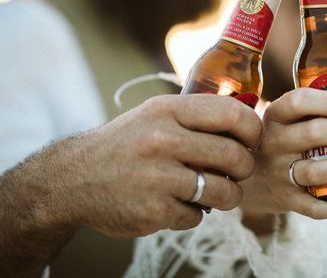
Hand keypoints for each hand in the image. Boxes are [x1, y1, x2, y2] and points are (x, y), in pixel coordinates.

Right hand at [49, 94, 261, 236]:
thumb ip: (197, 114)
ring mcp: (158, 178)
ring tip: (217, 191)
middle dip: (245, 167)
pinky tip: (178, 203)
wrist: (72, 179)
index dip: (253, 130)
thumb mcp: (156, 114)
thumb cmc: (127, 143)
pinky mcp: (153, 211)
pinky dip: (194, 214)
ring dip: (228, 195)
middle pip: (235, 156)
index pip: (233, 114)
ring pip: (224, 191)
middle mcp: (163, 140)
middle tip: (238, 171)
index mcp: (168, 111)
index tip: (251, 140)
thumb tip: (249, 115)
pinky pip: (197, 216)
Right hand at [239, 88, 326, 220]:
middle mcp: (273, 143)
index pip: (299, 102)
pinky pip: (316, 208)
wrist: (253, 179)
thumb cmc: (287, 139)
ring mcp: (278, 173)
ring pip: (318, 171)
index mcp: (275, 116)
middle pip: (313, 134)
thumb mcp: (295, 119)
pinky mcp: (286, 200)